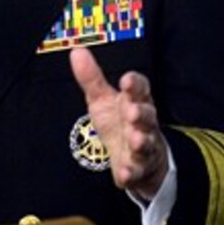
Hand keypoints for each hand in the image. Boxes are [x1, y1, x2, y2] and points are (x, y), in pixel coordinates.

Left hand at [69, 47, 167, 200]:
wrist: (136, 157)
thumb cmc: (119, 122)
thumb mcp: (103, 99)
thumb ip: (91, 77)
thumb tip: (77, 51)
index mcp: (135, 101)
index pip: (140, 89)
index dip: (135, 84)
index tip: (126, 80)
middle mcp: (143, 123)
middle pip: (146, 115)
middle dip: (140, 113)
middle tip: (131, 112)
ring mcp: (142, 146)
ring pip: (145, 142)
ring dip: (141, 141)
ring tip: (135, 139)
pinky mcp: (138, 169)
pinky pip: (137, 171)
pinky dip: (132, 173)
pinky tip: (125, 173)